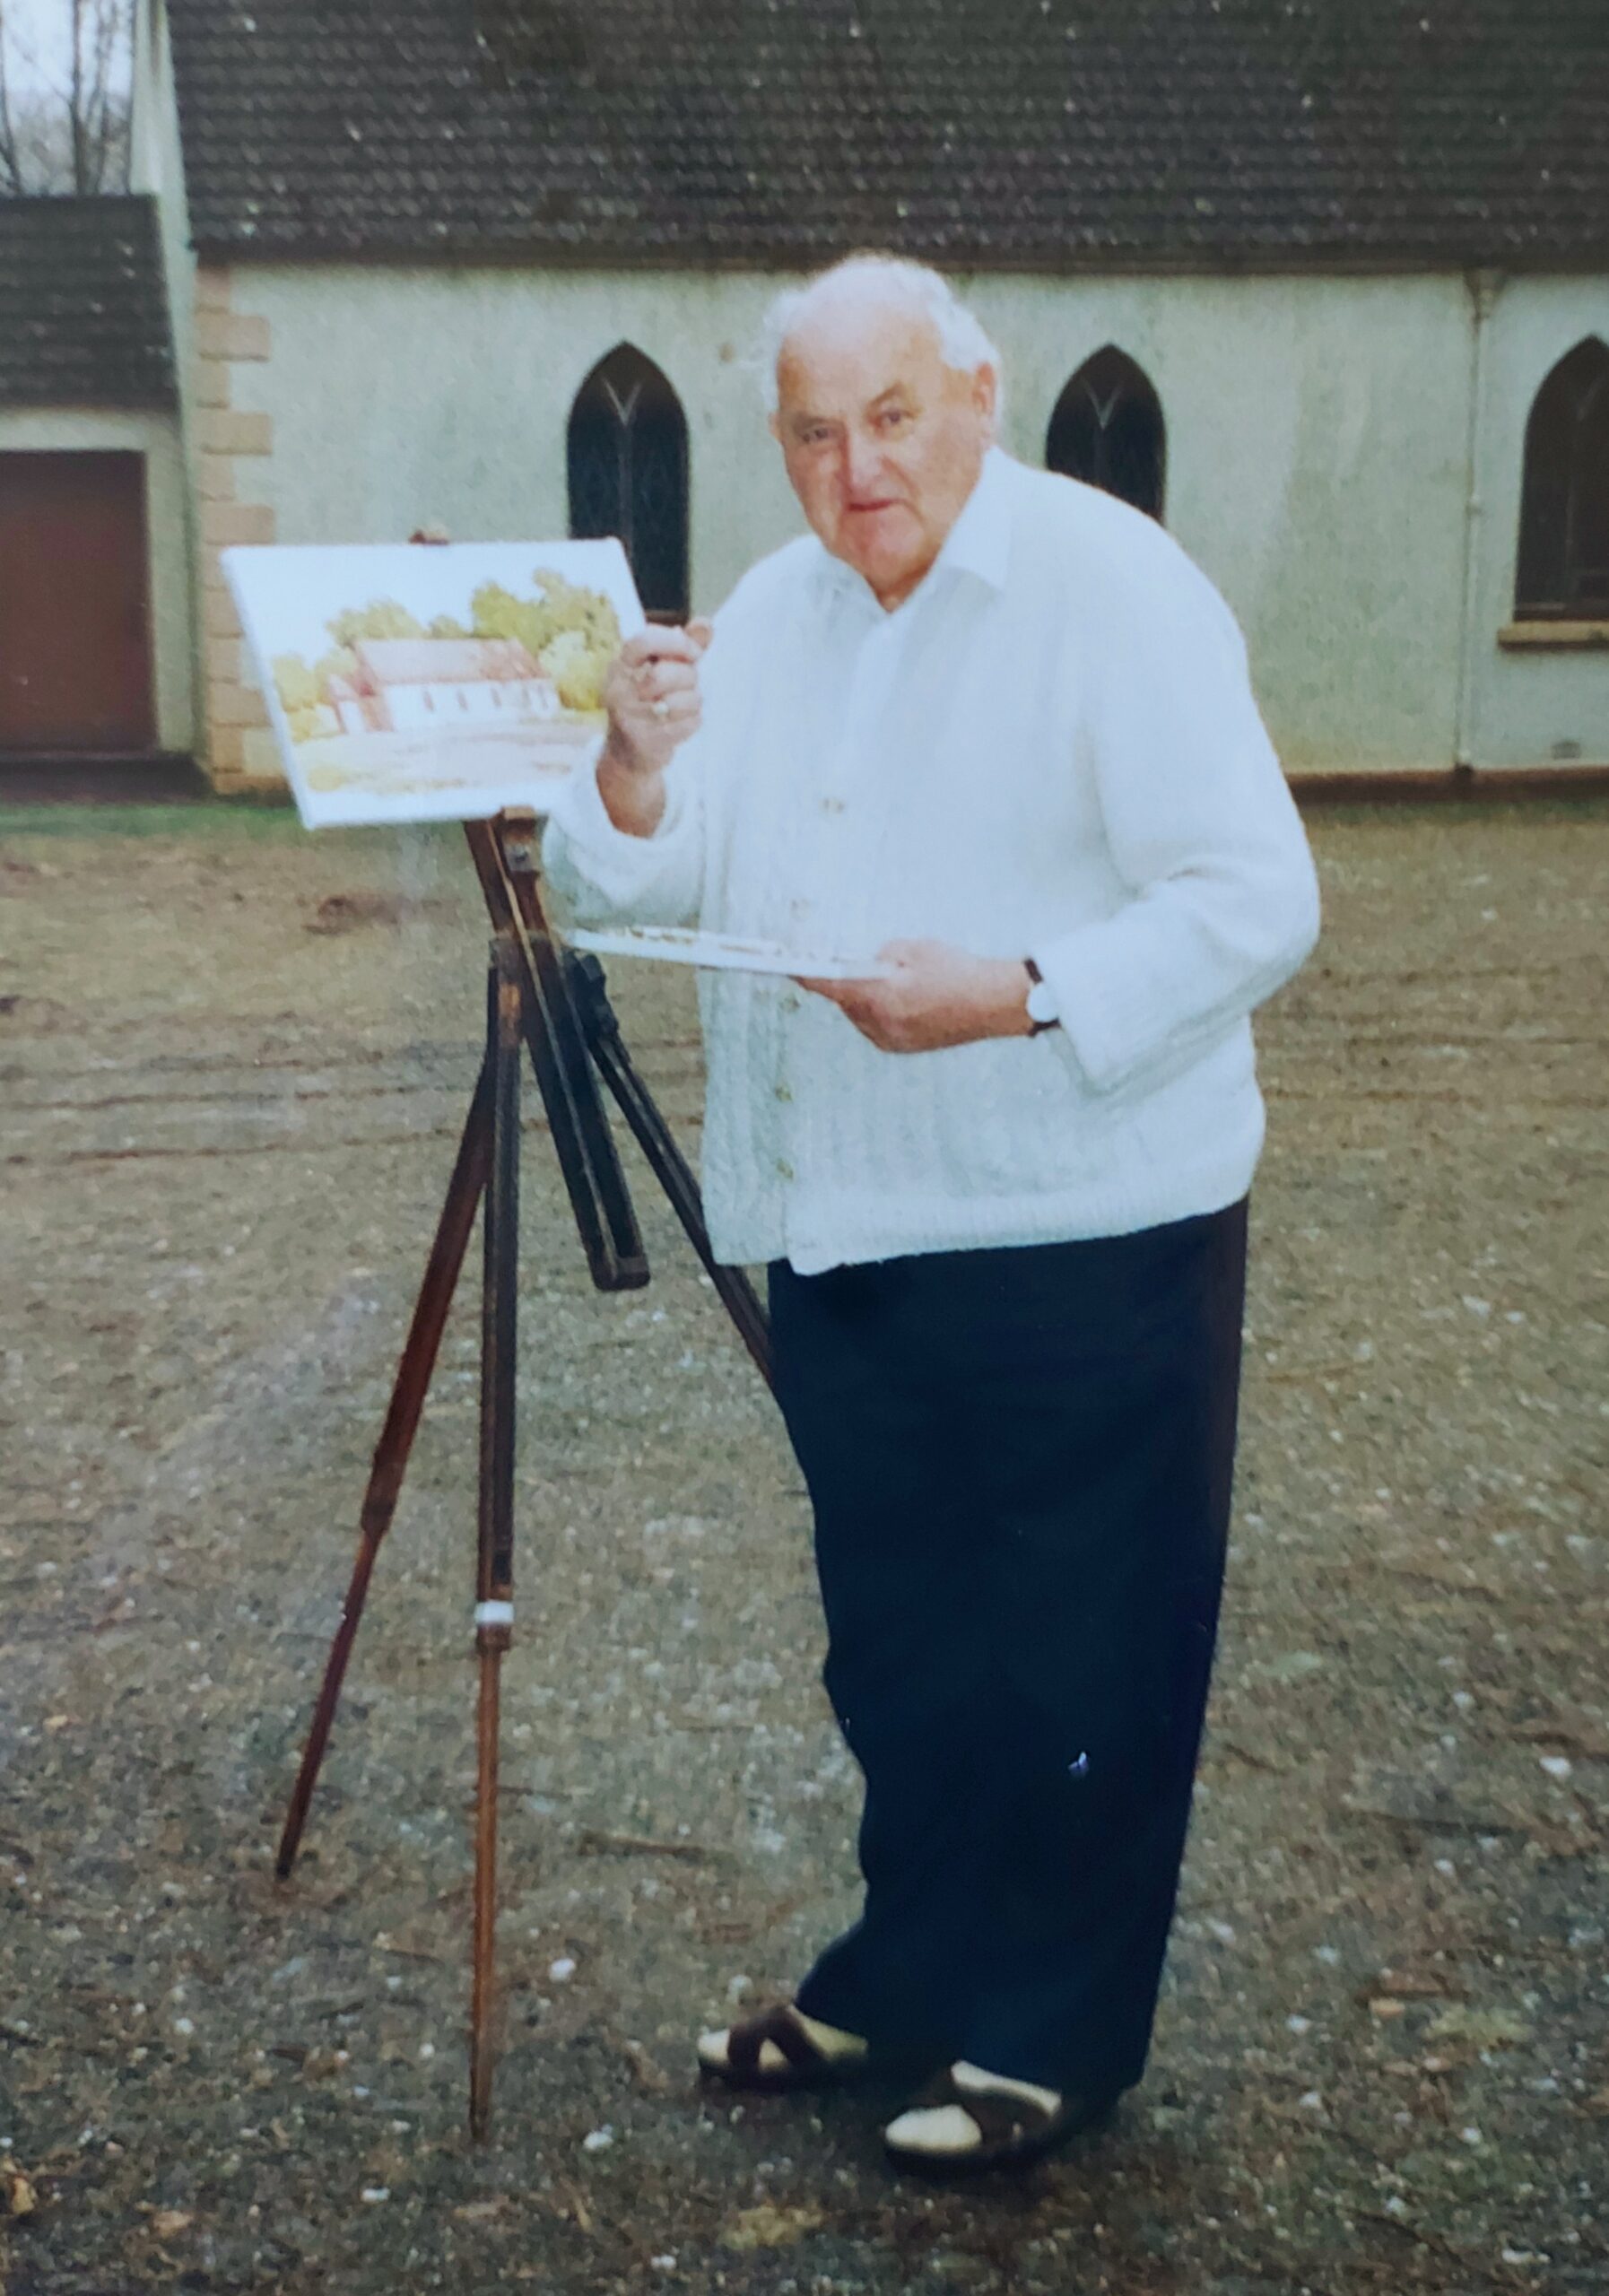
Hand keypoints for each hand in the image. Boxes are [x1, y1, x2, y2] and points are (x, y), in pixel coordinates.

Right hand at [602, 621, 712, 780]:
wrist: (627, 754)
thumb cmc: (649, 702)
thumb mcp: (660, 669)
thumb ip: (683, 646)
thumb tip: (706, 624)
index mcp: (621, 665)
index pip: (643, 642)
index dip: (675, 643)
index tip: (694, 652)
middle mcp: (619, 690)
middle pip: (664, 674)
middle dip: (688, 677)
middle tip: (688, 684)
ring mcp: (630, 718)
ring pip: (681, 700)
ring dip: (694, 701)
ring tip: (684, 705)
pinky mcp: (646, 741)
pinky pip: (688, 723)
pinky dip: (693, 721)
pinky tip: (682, 723)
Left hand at [797, 939, 1032, 1052]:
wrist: (993, 1005)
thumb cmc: (956, 971)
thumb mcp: (913, 950)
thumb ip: (882, 956)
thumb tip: (867, 963)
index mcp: (878, 998)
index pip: (830, 986)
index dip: (807, 975)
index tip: (790, 968)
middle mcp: (879, 1025)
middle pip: (846, 1002)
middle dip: (850, 983)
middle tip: (862, 965)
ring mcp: (891, 1040)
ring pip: (861, 1016)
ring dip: (866, 999)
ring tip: (893, 982)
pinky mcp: (903, 1047)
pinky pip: (877, 1027)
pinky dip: (880, 1013)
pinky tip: (902, 999)